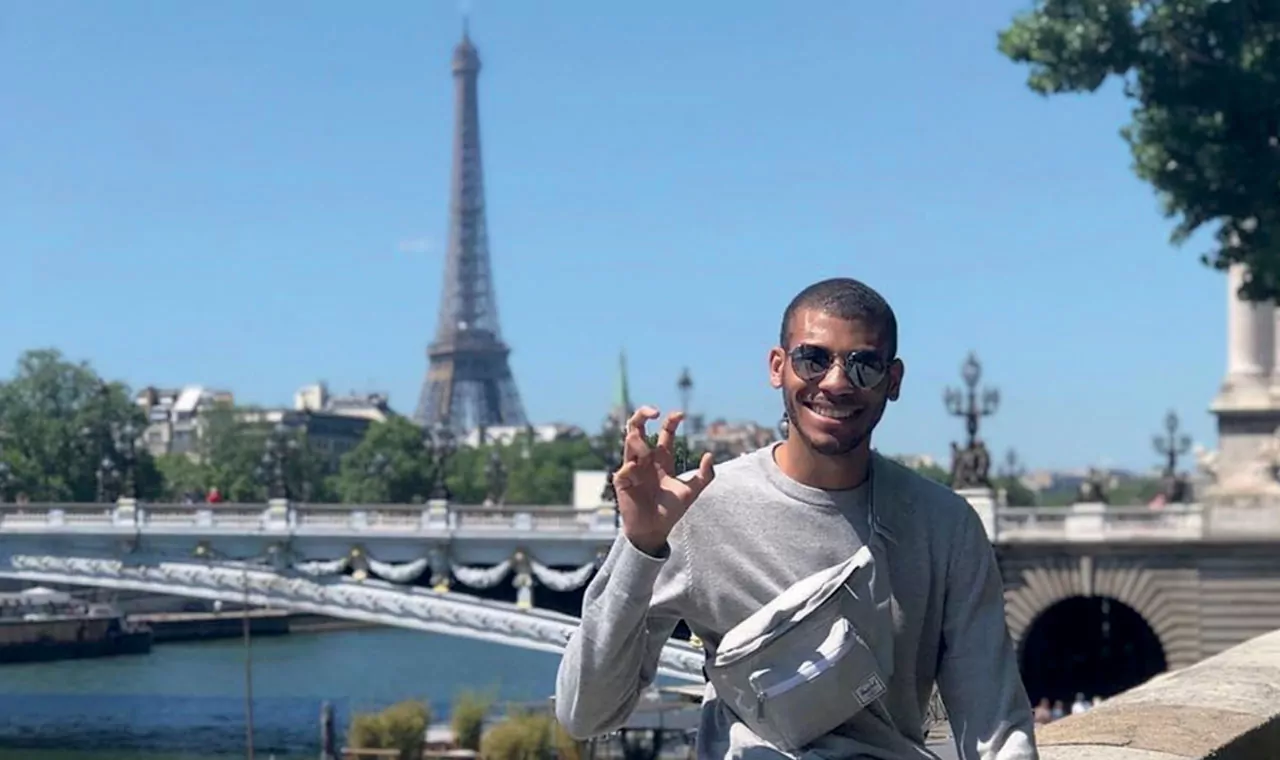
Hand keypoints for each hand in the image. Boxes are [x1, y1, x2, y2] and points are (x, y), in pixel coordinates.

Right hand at [613, 406, 714, 554]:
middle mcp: (645, 460)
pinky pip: (625, 468)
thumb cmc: (670, 511)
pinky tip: (636, 475)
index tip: (681, 414)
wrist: (654, 531)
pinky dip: (631, 468)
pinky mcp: (622, 481)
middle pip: (638, 429)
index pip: (664, 434)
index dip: (670, 422)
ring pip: (630, 442)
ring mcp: (632, 469)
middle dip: (642, 415)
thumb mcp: (691, 492)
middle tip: (653, 411)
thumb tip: (710, 454)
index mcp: (661, 460)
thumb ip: (704, 475)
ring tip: (648, 455)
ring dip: (639, 443)